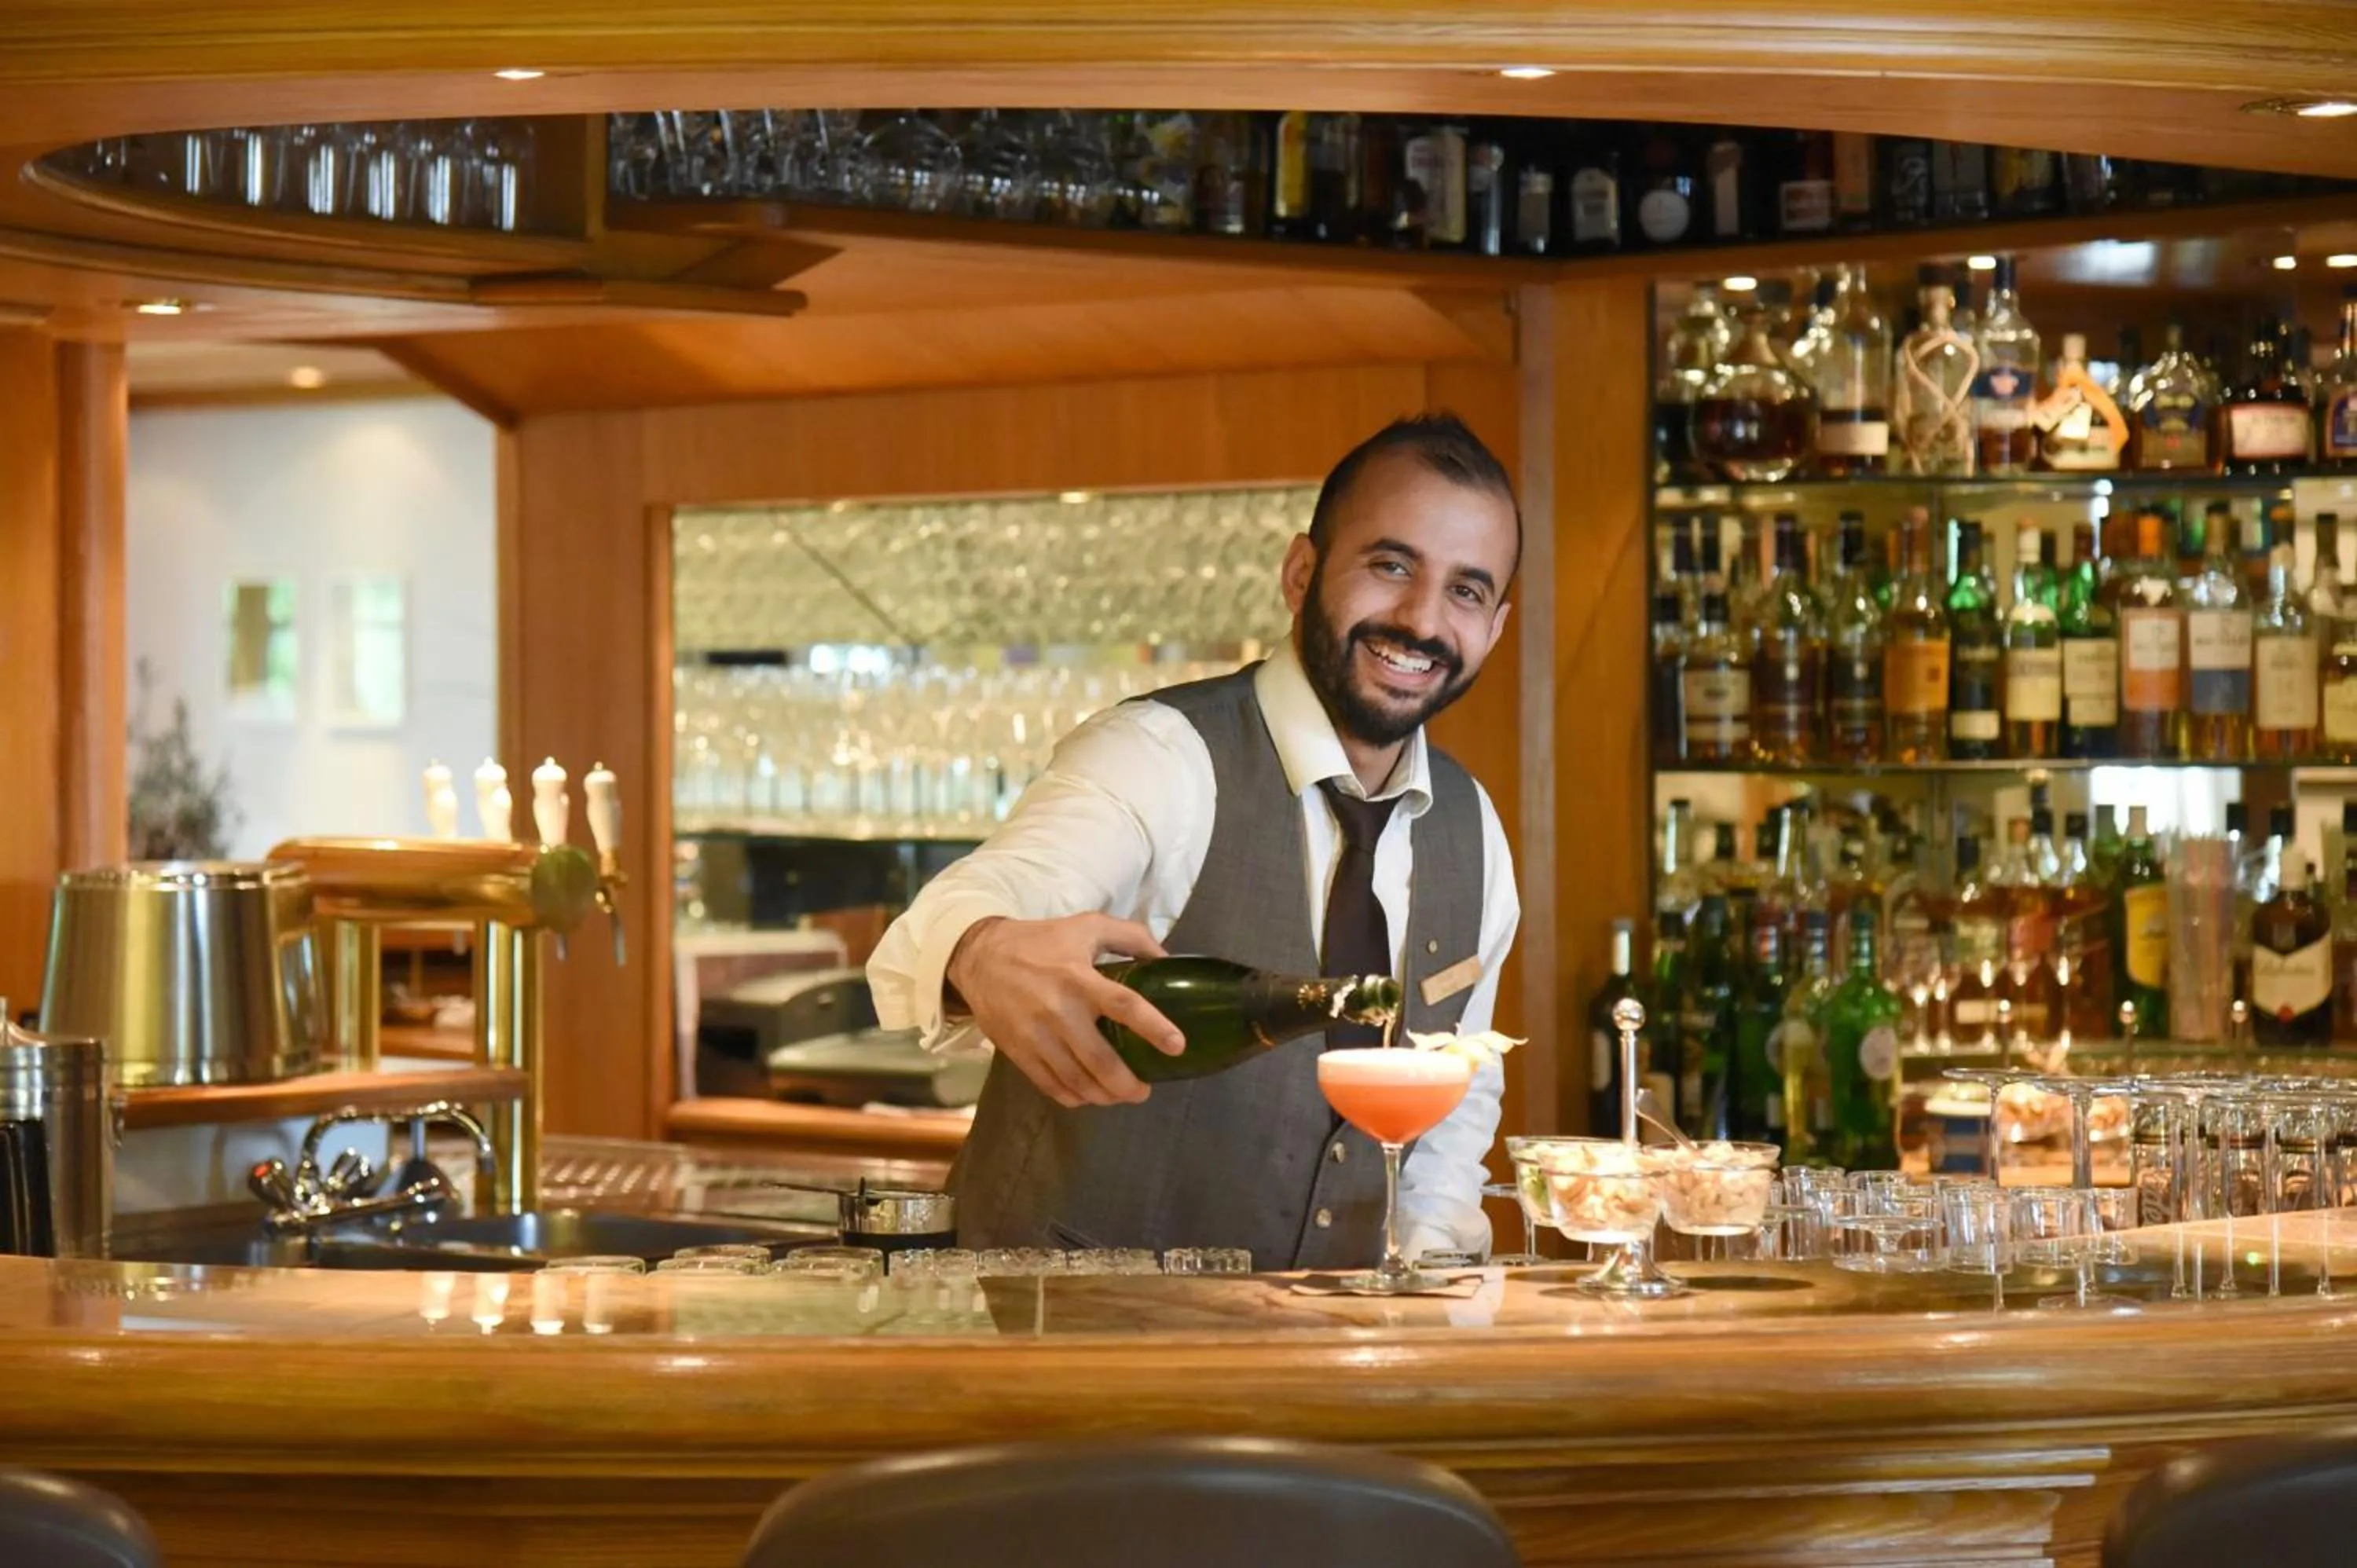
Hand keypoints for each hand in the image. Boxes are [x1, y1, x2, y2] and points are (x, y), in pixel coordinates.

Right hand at [945, 914, 1183, 1108]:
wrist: (979, 957)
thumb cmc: (1040, 941)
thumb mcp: (1087, 925)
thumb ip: (1131, 937)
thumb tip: (1165, 959)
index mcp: (1080, 979)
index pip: (1125, 1006)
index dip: (1154, 1028)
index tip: (1177, 1046)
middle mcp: (1059, 1011)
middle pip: (1100, 1061)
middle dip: (1127, 1084)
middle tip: (1144, 1090)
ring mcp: (1036, 1036)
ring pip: (1076, 1080)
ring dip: (1103, 1096)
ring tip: (1120, 1096)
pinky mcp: (1018, 1051)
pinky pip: (1050, 1085)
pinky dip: (1073, 1097)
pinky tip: (1087, 1096)